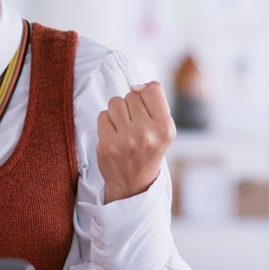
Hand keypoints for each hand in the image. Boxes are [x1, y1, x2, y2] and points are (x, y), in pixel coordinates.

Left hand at [95, 81, 175, 203]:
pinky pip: (102, 115)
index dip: (145, 93)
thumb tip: (136, 86)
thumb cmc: (149, 150)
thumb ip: (155, 103)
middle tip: (134, 123)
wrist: (133, 183)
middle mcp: (147, 133)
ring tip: (123, 127)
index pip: (153, 89)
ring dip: (117, 111)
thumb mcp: (164, 129)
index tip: (143, 104)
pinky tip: (114, 135)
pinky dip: (106, 122)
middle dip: (131, 105)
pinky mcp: (107, 144)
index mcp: (165, 128)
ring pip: (115, 102)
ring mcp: (126, 139)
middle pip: (132, 95)